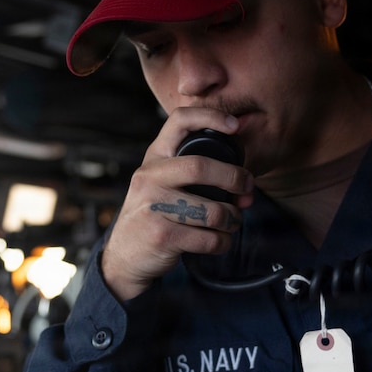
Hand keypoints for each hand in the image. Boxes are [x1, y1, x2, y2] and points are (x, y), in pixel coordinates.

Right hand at [100, 108, 253, 300]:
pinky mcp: (161, 236)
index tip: (235, 125)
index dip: (210, 117)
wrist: (124, 254)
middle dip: (234, 178)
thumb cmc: (156, 213)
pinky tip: (219, 241)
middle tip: (247, 187)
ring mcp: (152, 207)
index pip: (179, 121)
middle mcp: (149, 177)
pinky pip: (208, 239)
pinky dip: (222, 242)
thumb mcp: (164, 183)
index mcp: (155, 157)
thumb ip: (199, 178)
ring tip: (233, 222)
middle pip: (200, 167)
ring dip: (232, 219)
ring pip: (212, 211)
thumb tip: (246, 188)